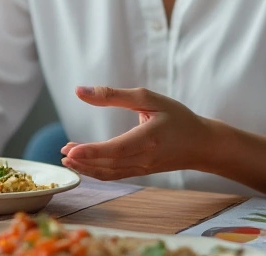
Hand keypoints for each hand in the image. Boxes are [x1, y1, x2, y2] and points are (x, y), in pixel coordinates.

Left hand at [59, 86, 218, 180]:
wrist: (202, 144)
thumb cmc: (177, 117)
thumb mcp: (149, 98)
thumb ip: (113, 95)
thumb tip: (80, 91)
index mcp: (149, 138)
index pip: (117, 149)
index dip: (93, 151)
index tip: (72, 150)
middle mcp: (145, 157)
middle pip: (109, 164)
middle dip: (83, 160)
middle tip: (63, 151)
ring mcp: (143, 168)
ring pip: (110, 173)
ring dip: (87, 168)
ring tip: (68, 158)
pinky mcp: (141, 172)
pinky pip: (115, 175)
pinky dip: (97, 171)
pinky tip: (84, 164)